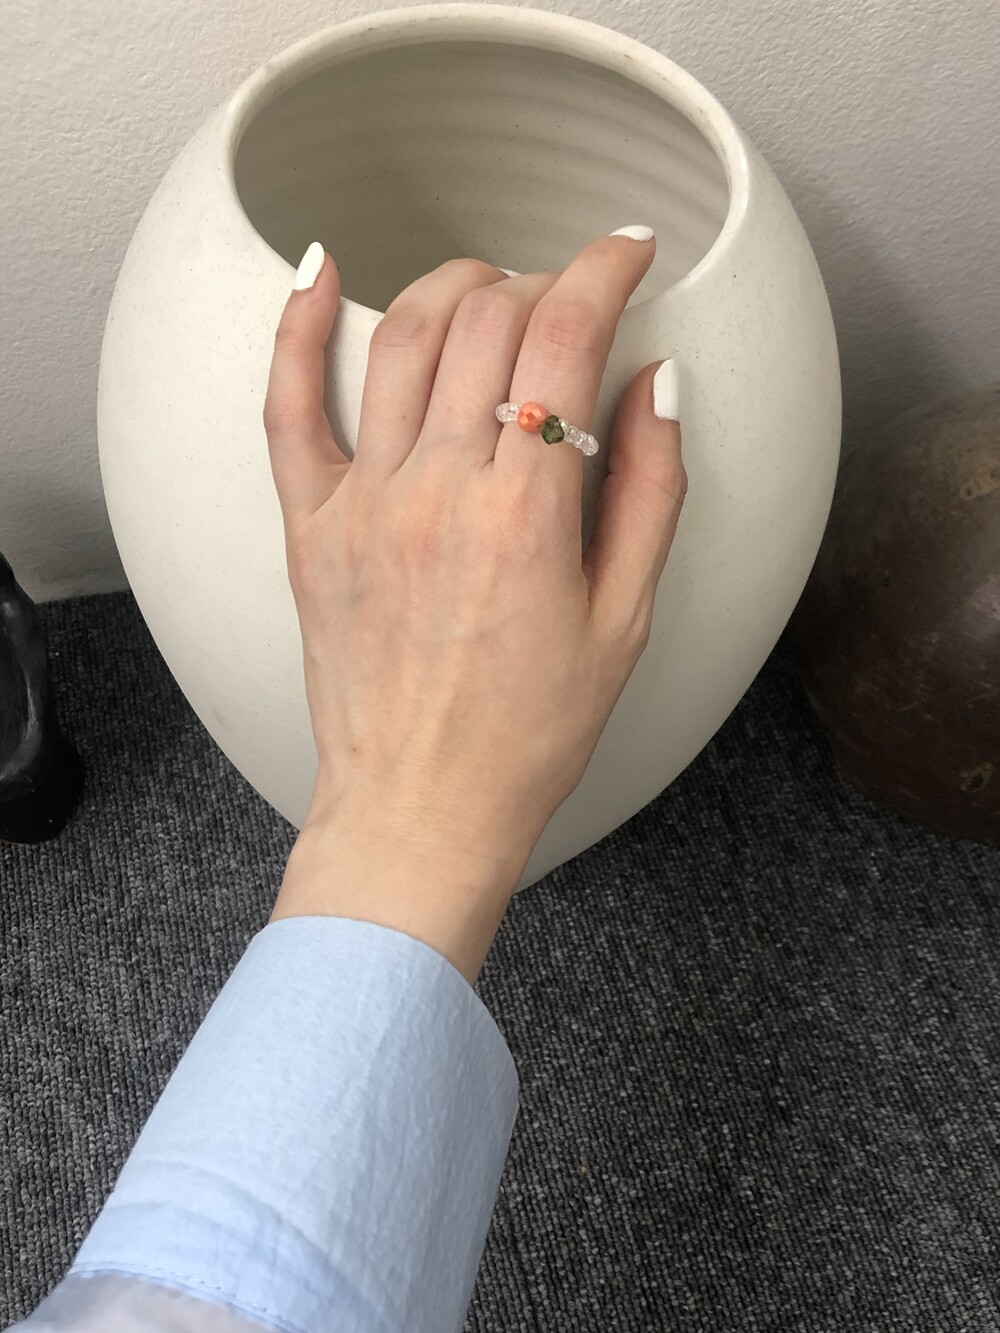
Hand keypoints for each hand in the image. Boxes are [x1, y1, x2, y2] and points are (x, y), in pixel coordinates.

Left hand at [263, 232, 684, 983]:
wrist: (421, 810)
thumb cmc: (528, 734)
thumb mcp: (626, 621)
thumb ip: (651, 492)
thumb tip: (657, 383)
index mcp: (527, 514)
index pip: (567, 338)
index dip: (606, 270)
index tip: (627, 250)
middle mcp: (439, 490)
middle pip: (488, 322)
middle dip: (541, 283)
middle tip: (568, 304)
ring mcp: (364, 503)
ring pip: (401, 339)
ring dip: (454, 287)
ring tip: (491, 289)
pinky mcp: (311, 526)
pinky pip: (287, 406)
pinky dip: (296, 327)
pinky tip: (317, 270)